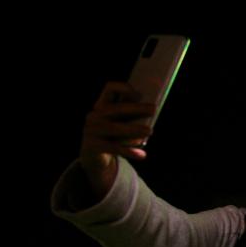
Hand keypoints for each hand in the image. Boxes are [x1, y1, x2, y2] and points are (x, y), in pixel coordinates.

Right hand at [79, 82, 155, 198]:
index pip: (110, 88)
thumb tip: (152, 111)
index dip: (124, 88)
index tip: (139, 94)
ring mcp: (91, 131)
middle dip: (136, 108)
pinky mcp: (92, 146)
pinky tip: (142, 155)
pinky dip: (129, 151)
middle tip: (154, 109)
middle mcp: (95, 115)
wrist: (95, 158)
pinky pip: (113, 147)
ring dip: (134, 129)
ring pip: (114, 128)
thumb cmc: (114, 136)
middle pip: (116, 109)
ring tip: (150, 131)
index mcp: (103, 105)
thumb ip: (132, 115)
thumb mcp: (122, 123)